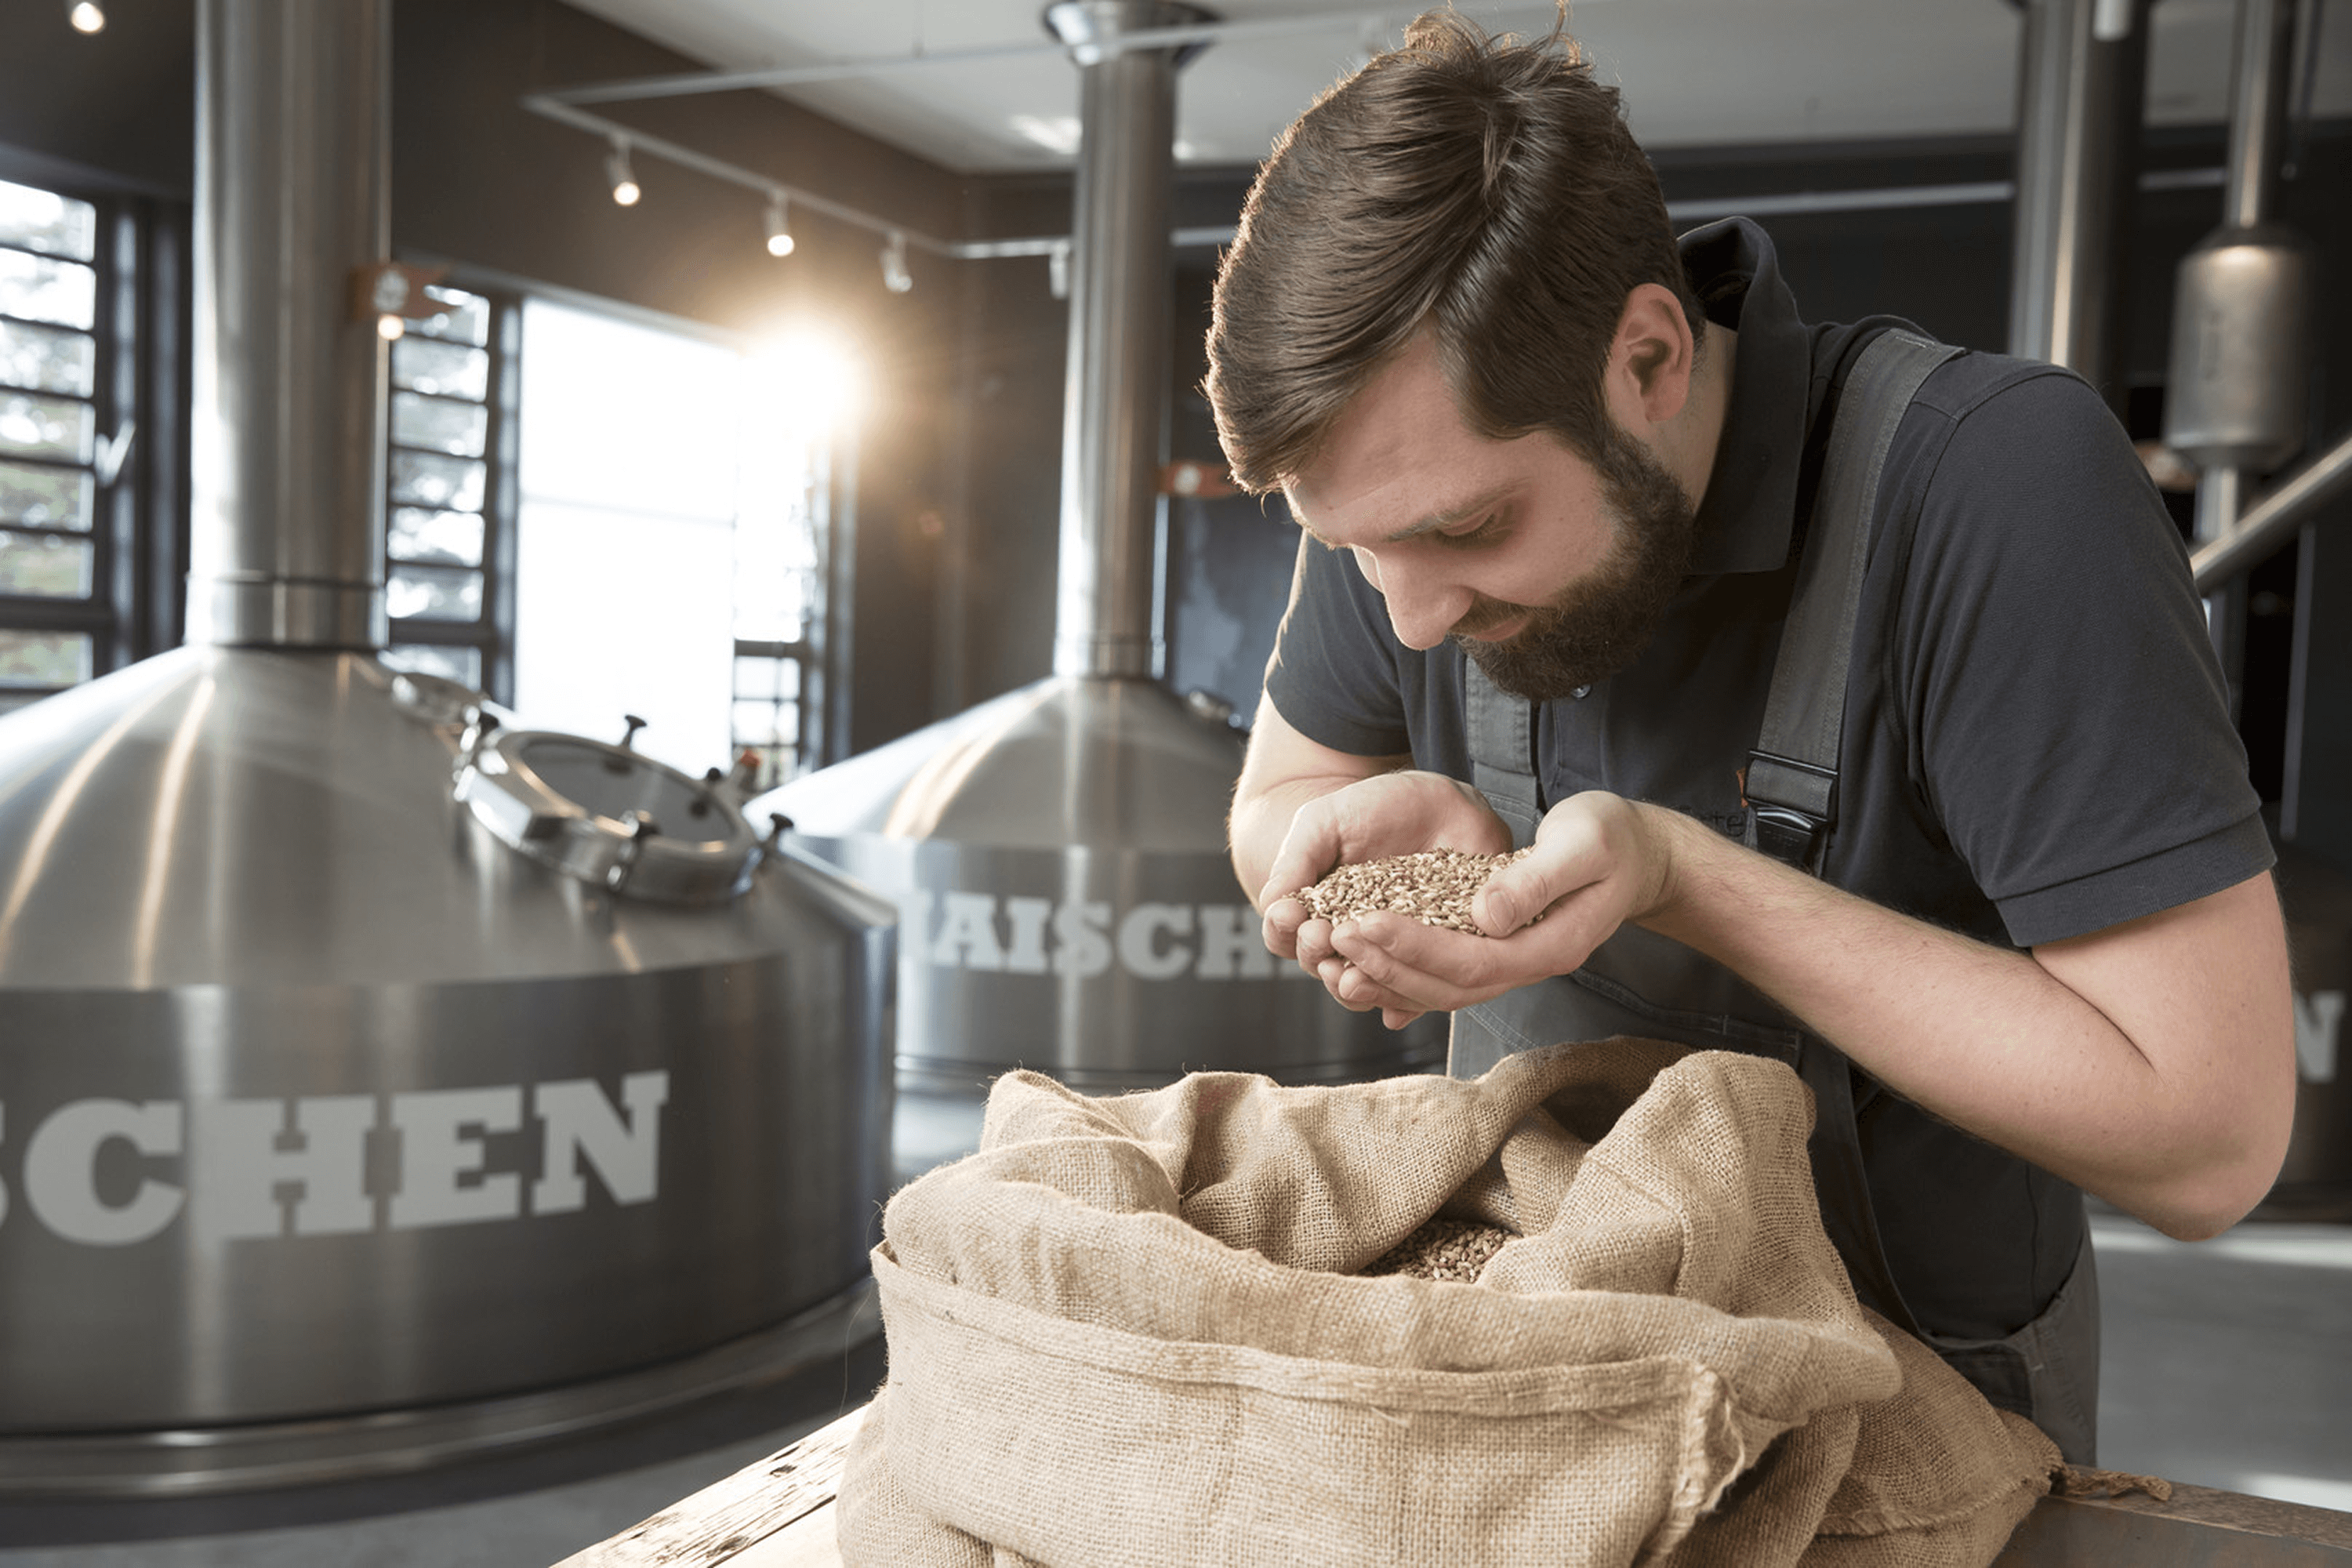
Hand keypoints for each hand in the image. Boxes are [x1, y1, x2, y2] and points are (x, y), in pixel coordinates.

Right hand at [1257, 772, 1510, 1021]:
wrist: (1433, 797)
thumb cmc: (1370, 808)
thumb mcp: (1324, 823)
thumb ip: (1295, 861)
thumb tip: (1272, 903)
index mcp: (1316, 911)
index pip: (1287, 938)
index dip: (1284, 931)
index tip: (1290, 913)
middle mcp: (1352, 938)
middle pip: (1321, 968)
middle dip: (1315, 954)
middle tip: (1320, 932)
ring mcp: (1392, 950)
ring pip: (1367, 988)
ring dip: (1354, 985)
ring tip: (1351, 971)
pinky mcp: (1435, 954)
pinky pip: (1420, 989)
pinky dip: (1407, 1003)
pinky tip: (1398, 1008)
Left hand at [1322, 791, 1681, 1023]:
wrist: (1640, 855)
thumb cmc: (1614, 839)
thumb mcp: (1585, 844)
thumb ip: (1536, 880)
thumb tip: (1485, 915)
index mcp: (1551, 946)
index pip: (1471, 961)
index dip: (1413, 947)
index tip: (1364, 920)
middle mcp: (1530, 967)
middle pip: (1448, 985)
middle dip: (1388, 962)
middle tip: (1335, 933)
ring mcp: (1517, 965)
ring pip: (1443, 989)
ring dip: (1389, 972)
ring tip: (1339, 944)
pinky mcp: (1503, 952)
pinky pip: (1447, 976)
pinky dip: (1405, 970)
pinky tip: (1367, 956)